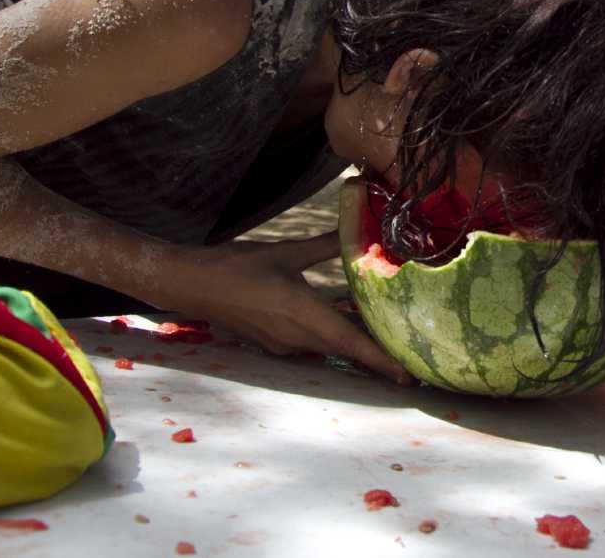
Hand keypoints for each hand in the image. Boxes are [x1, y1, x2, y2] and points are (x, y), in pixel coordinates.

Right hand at [153, 235, 412, 384]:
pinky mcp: (275, 342)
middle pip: (346, 350)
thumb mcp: (287, 252)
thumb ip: (326, 244)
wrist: (192, 284)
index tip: (408, 376)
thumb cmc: (238, 266)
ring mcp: (285, 344)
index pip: (352, 344)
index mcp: (305, 316)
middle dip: (378, 356)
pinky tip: (349, 321)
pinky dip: (335, 336)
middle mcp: (298, 338)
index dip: (382, 361)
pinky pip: (314, 343)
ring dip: (357, 345)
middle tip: (412, 357)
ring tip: (389, 339)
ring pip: (331, 347)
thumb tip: (358, 227)